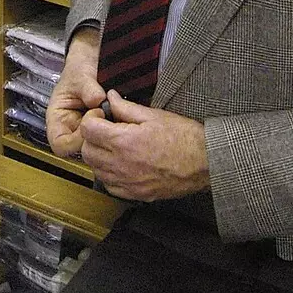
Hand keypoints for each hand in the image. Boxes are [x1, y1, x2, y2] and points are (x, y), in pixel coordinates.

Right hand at [46, 28, 105, 158]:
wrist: (92, 61)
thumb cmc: (79, 69)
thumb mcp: (81, 75)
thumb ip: (88, 88)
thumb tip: (97, 100)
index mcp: (57, 119)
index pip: (60, 145)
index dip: (75, 139)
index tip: (89, 120)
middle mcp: (70, 128)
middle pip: (80, 149)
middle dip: (95, 135)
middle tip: (104, 114)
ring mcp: (85, 130)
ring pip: (96, 145)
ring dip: (105, 133)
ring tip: (111, 113)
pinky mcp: (100, 129)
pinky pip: (106, 138)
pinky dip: (113, 129)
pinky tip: (116, 116)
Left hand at [79, 90, 208, 200]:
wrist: (205, 162)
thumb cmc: (184, 137)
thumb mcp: (153, 115)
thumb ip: (126, 107)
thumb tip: (110, 97)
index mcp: (124, 142)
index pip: (88, 130)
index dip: (92, 119)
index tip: (102, 116)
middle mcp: (121, 165)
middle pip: (87, 151)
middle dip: (92, 138)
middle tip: (106, 130)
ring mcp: (128, 182)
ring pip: (95, 170)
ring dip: (99, 157)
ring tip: (114, 147)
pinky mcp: (136, 194)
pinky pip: (110, 186)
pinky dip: (109, 175)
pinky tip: (121, 164)